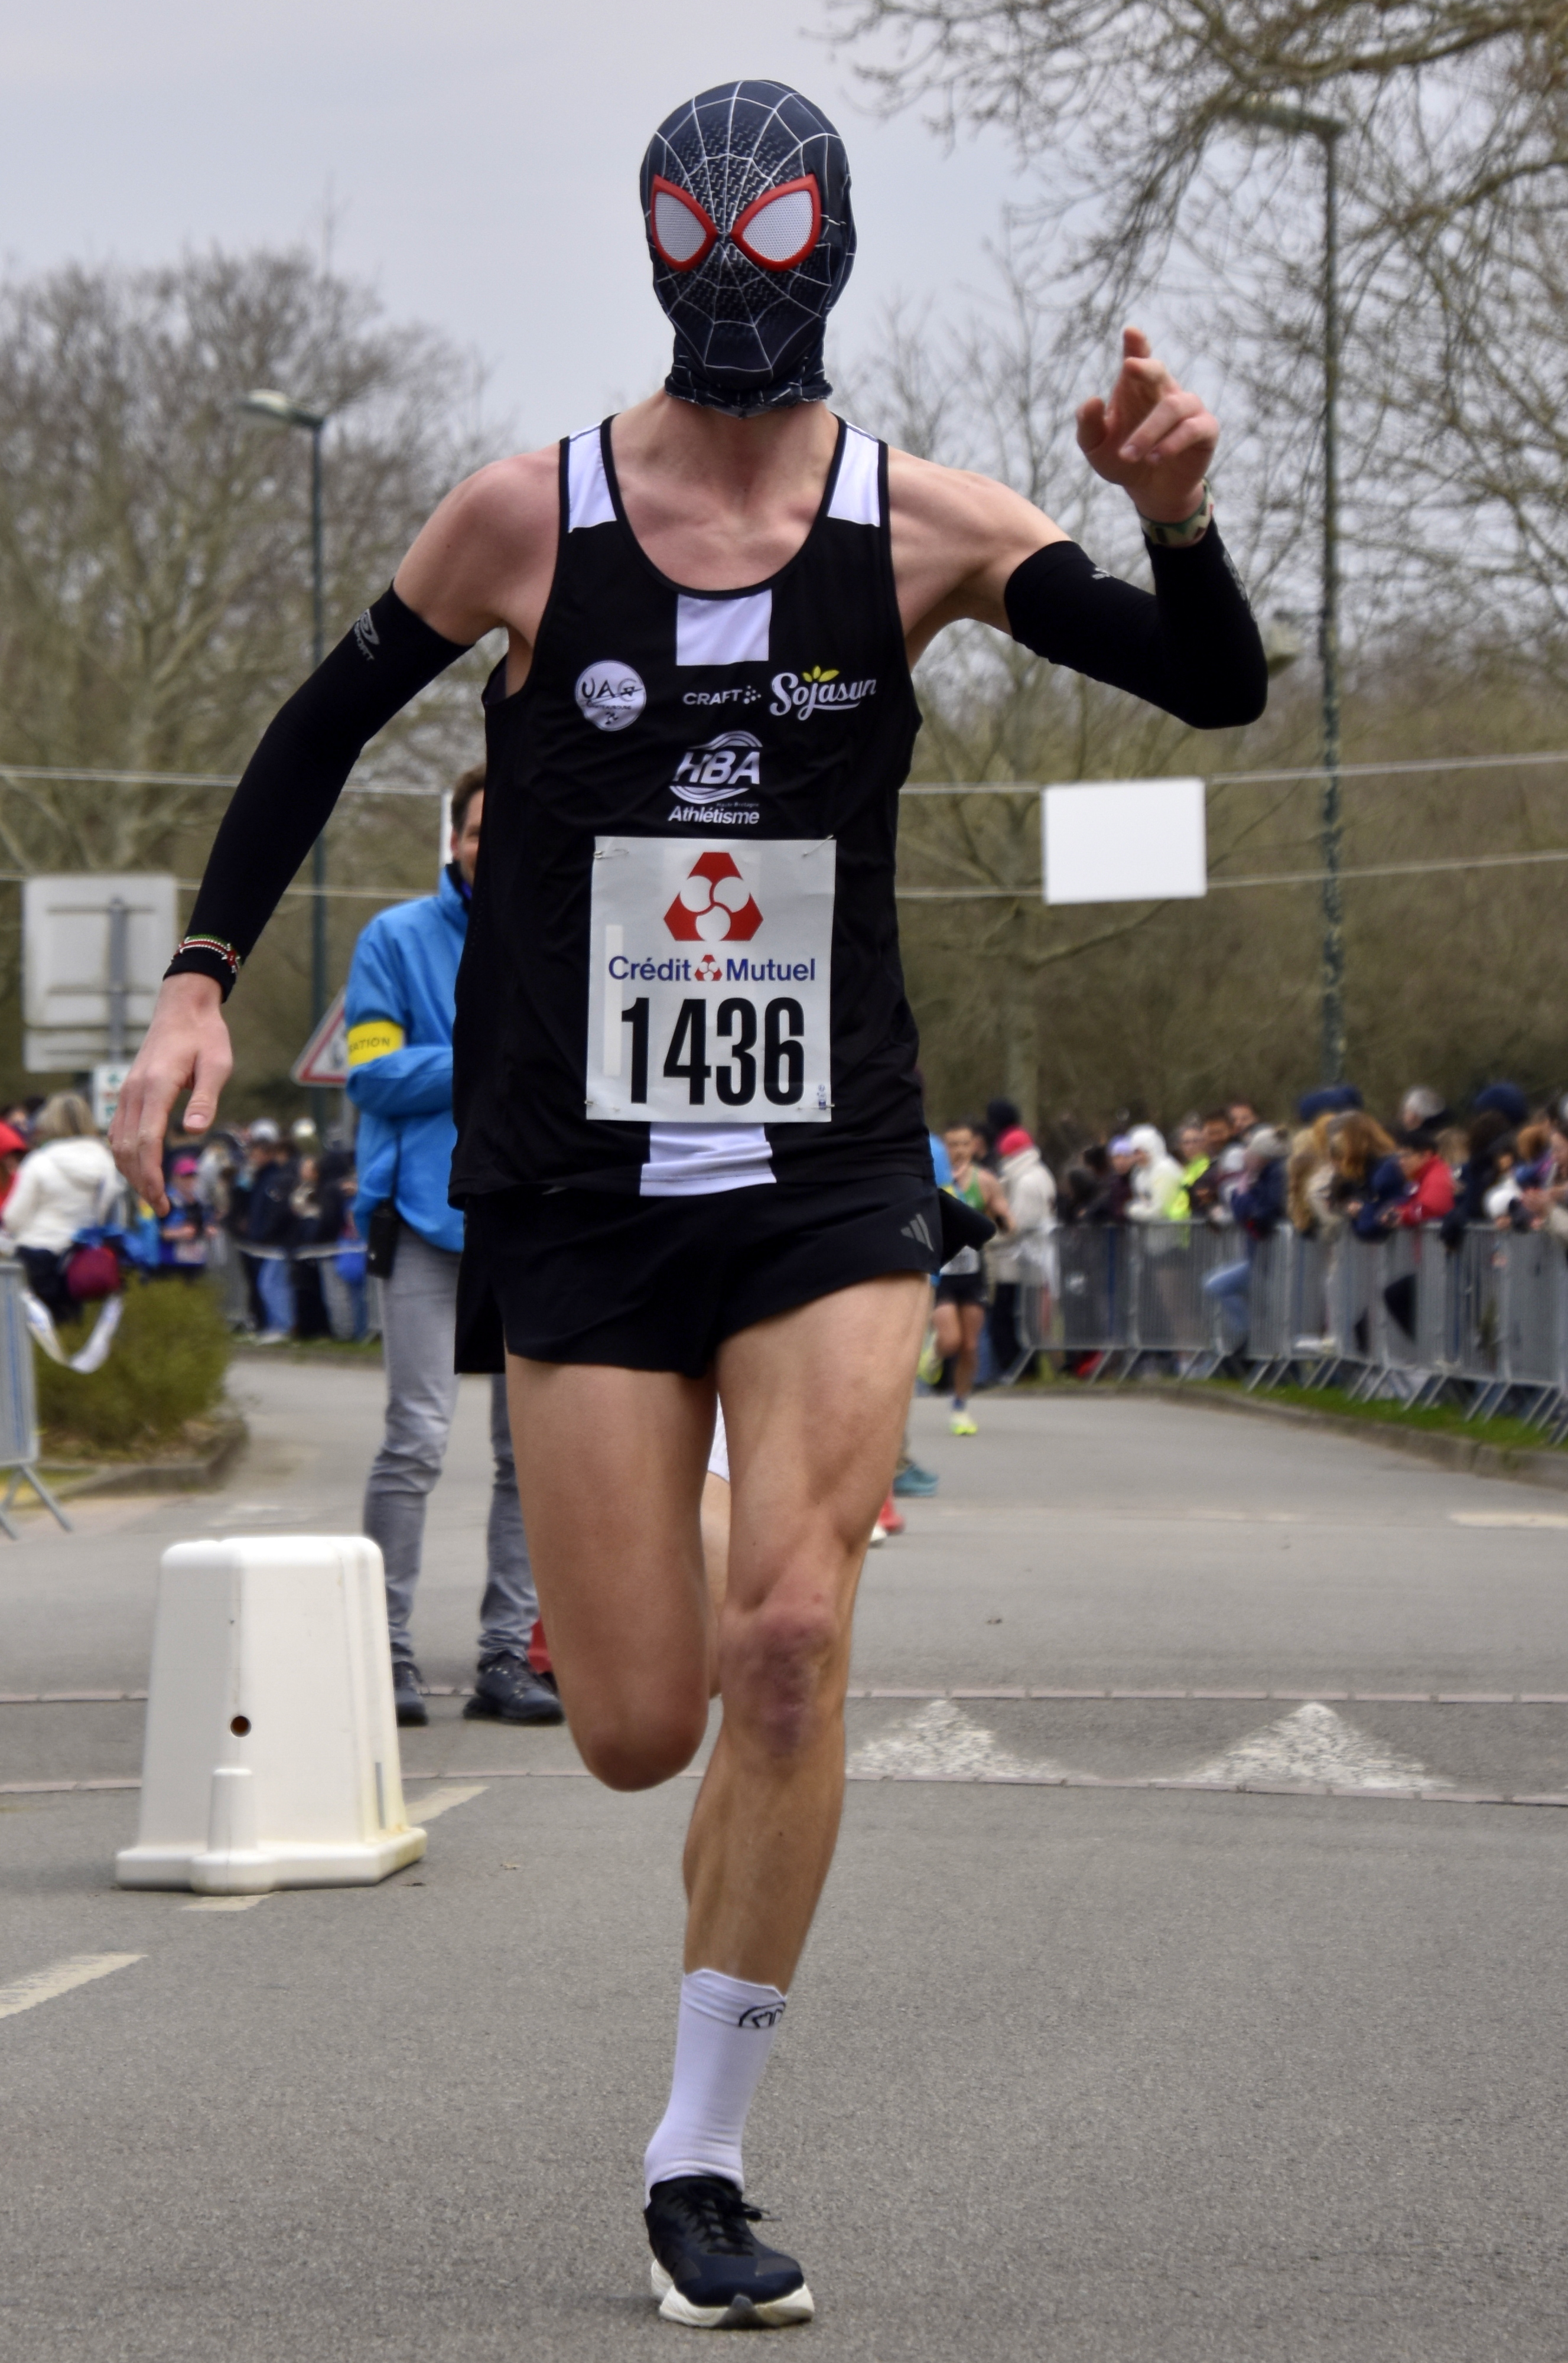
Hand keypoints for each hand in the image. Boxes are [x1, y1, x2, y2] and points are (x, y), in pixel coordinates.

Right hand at [109, 973, 232, 1213]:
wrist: (183, 1007)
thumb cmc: (206, 1035)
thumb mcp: (218, 1064)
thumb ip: (205, 1099)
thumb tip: (194, 1132)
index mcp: (156, 1086)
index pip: (146, 1140)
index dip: (151, 1174)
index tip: (161, 1199)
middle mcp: (134, 1090)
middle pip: (127, 1148)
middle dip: (141, 1182)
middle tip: (161, 1208)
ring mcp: (127, 1091)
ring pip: (118, 1141)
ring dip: (131, 1171)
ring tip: (152, 1195)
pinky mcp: (129, 1091)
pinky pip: (118, 1130)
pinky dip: (125, 1154)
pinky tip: (139, 1169)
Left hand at [1076, 327, 1218, 523]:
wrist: (1150, 491)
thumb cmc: (1123, 460)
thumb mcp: (1095, 447)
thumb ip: (1088, 425)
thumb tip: (1092, 400)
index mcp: (1136, 388)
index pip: (1138, 358)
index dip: (1136, 344)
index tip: (1130, 332)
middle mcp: (1163, 391)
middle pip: (1158, 370)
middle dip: (1146, 367)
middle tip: (1129, 367)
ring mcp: (1188, 408)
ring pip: (1172, 407)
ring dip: (1148, 432)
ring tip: (1128, 455)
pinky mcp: (1205, 429)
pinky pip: (1192, 429)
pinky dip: (1172, 443)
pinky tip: (1154, 458)